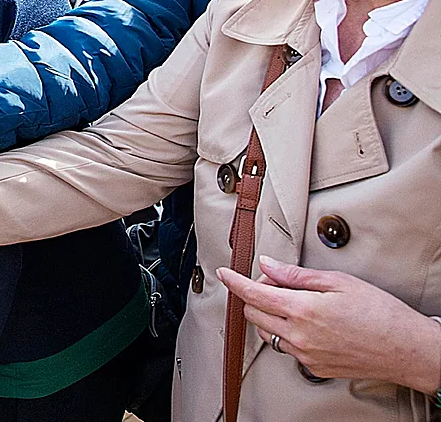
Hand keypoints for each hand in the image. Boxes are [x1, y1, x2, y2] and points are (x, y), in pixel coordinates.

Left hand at [217, 256, 440, 392]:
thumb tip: (268, 265)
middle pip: (254, 314)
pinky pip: (286, 348)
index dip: (235, 282)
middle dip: (256, 296)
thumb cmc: (381, 313)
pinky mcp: (314, 367)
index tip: (225, 273)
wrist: (408, 350)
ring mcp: (306, 355)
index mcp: (303, 310)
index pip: (253, 295)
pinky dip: (286, 333)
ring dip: (270, 316)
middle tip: (279, 283)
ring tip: (296, 302)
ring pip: (267, 333)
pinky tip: (308, 323)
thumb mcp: (339, 282)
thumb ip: (297, 275)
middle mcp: (299, 336)